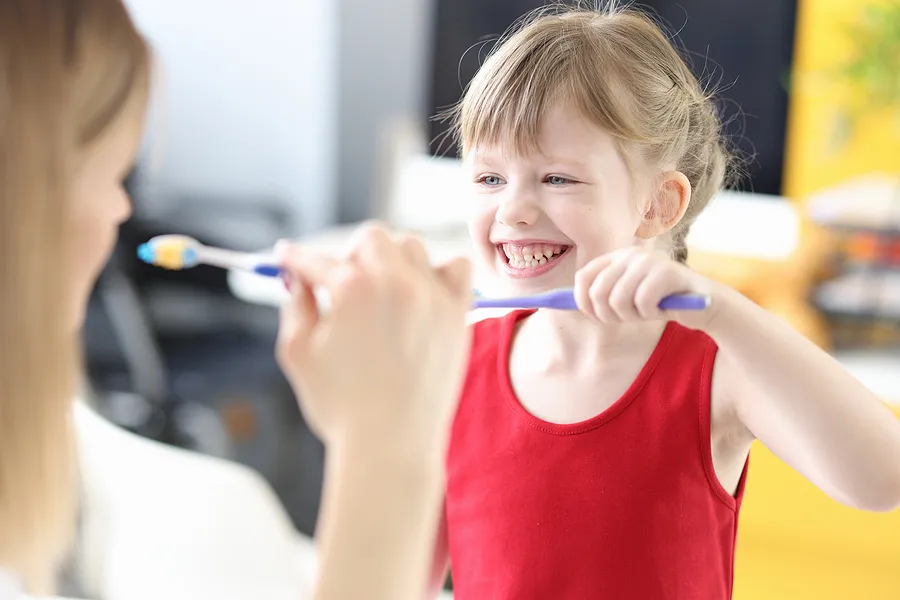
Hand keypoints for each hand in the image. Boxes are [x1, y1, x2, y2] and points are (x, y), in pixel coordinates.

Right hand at [275, 223, 472, 452]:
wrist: (391, 445)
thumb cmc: (340, 406)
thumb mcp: (298, 353)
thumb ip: (295, 305)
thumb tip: (298, 278)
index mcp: (352, 288)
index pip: (318, 259)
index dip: (296, 258)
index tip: (288, 258)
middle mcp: (396, 282)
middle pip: (371, 238)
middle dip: (350, 254)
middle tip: (341, 284)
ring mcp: (431, 296)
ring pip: (413, 247)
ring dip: (393, 260)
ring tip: (382, 293)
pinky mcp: (457, 314)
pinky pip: (457, 267)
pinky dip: (439, 272)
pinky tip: (421, 296)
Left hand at [573, 247, 719, 330]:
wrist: (701, 304)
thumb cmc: (657, 303)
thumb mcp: (624, 300)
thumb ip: (599, 298)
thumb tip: (560, 302)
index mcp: (616, 258)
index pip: (583, 277)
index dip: (582, 301)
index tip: (594, 316)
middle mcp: (629, 255)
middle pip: (596, 292)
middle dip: (607, 315)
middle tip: (625, 319)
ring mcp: (648, 261)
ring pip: (618, 300)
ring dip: (630, 316)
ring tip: (645, 313)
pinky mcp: (667, 272)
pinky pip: (642, 302)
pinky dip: (650, 314)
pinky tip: (661, 309)